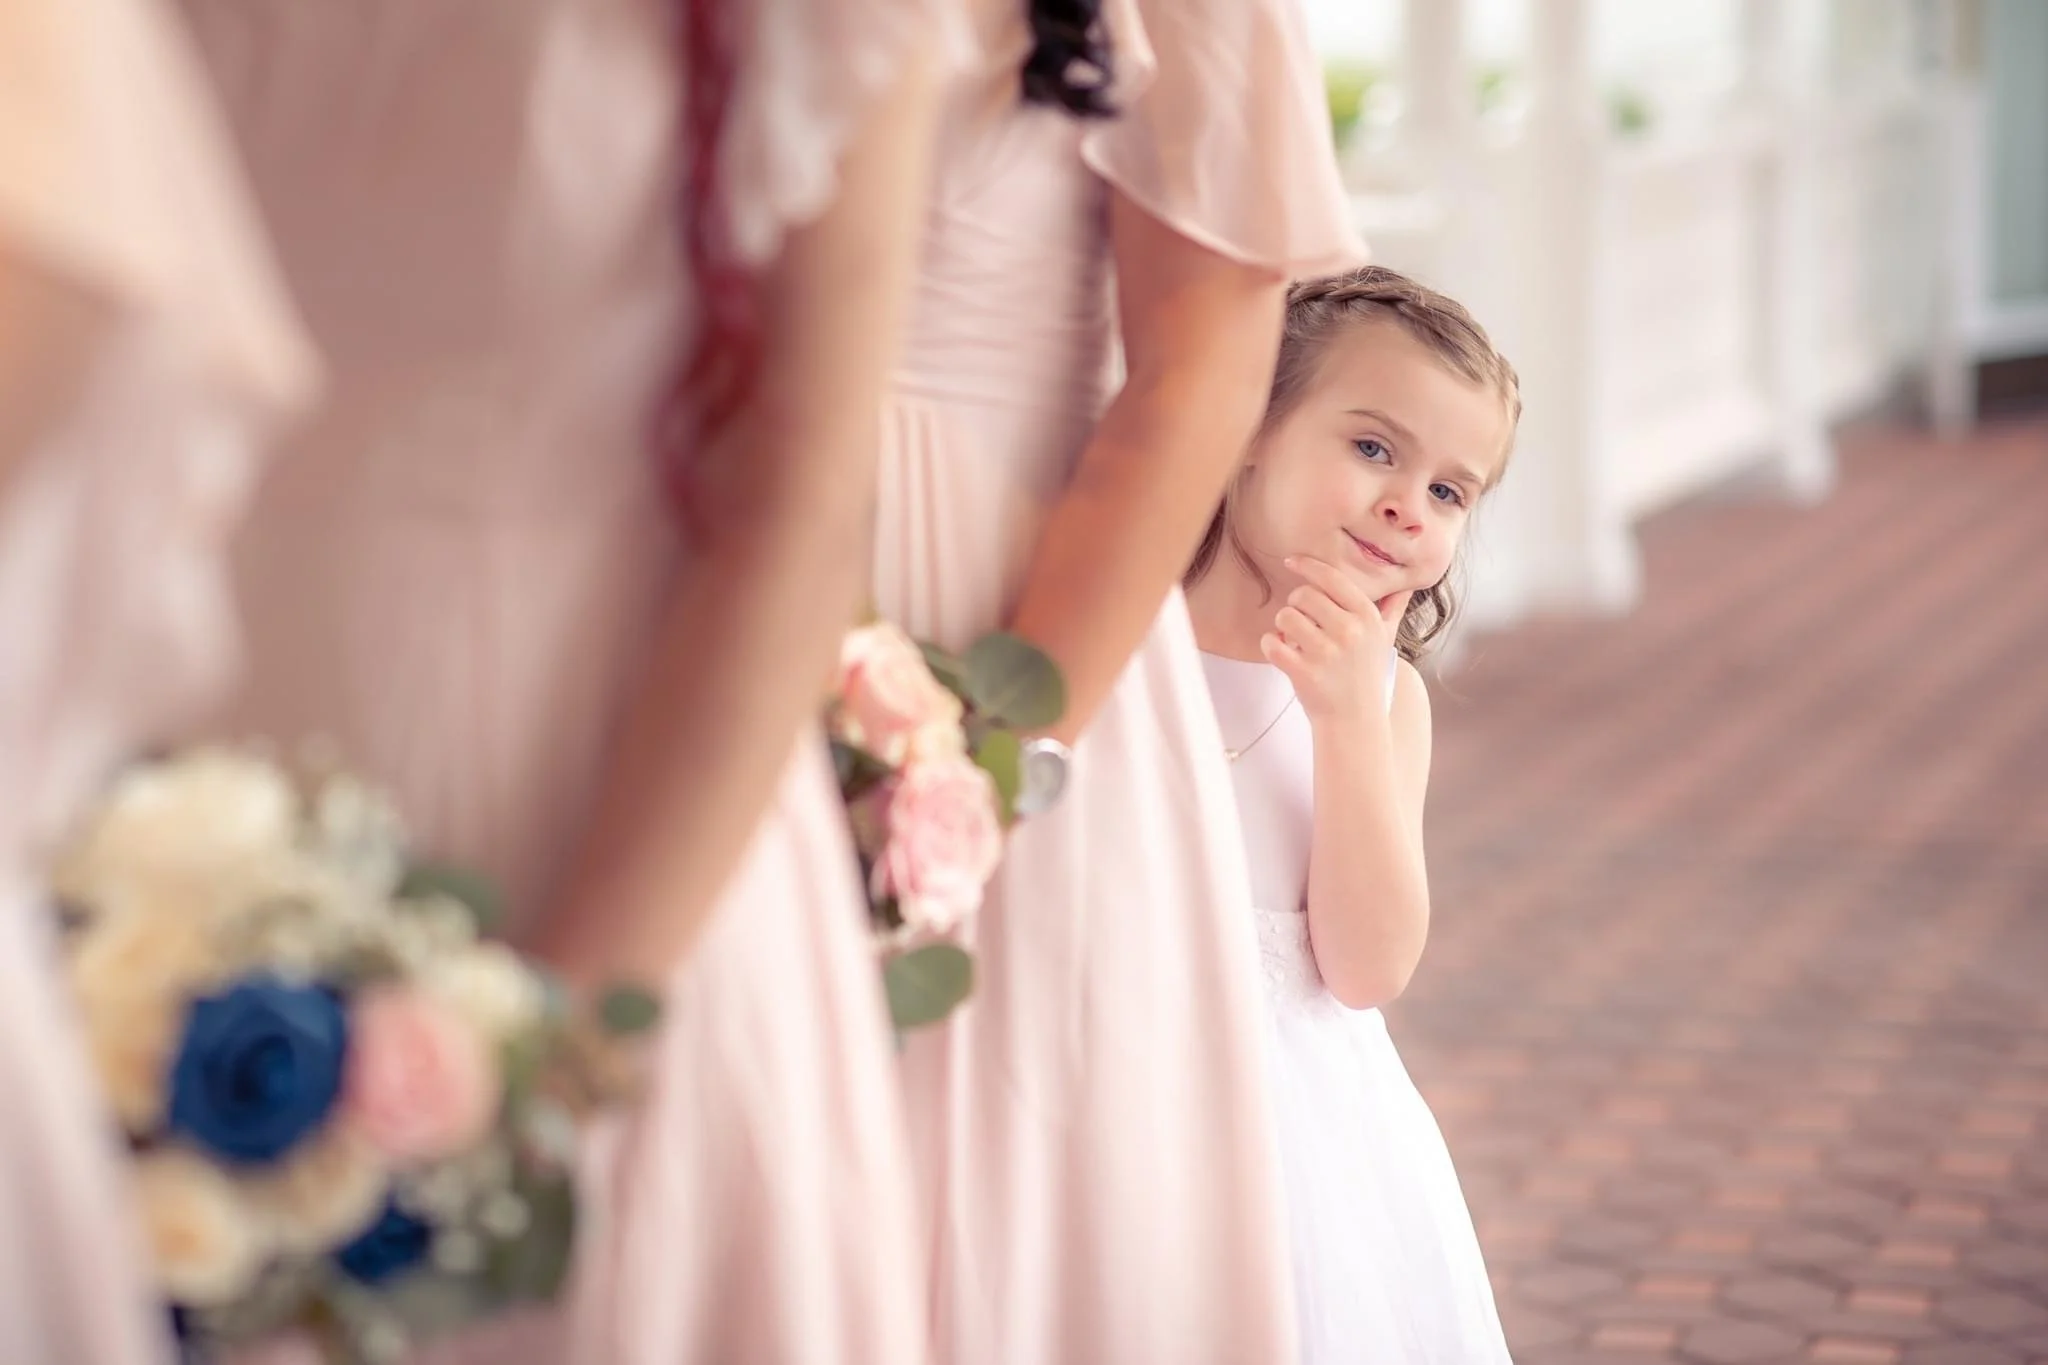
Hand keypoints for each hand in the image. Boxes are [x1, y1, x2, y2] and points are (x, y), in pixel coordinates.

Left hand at [1262, 555, 1409, 721]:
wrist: (1355, 721)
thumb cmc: (1365, 675)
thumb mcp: (1385, 639)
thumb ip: (1392, 609)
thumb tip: (1407, 584)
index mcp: (1367, 617)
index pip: (1331, 577)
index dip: (1307, 566)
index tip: (1292, 561)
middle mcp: (1349, 631)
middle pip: (1303, 594)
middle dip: (1295, 604)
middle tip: (1302, 620)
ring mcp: (1326, 653)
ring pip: (1285, 616)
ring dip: (1283, 626)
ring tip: (1295, 640)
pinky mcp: (1304, 672)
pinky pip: (1271, 643)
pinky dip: (1270, 644)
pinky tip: (1281, 650)